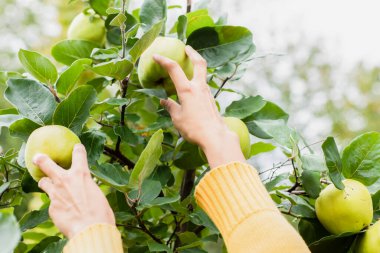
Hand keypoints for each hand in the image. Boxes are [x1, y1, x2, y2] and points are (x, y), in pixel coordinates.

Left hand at [34, 144, 114, 237]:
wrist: (90, 228)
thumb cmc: (100, 212)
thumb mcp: (97, 193)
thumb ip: (87, 188)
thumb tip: (86, 191)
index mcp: (81, 174)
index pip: (78, 154)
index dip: (77, 149)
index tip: (76, 147)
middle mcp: (65, 180)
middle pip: (47, 164)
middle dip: (41, 159)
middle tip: (37, 157)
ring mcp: (56, 194)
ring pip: (43, 182)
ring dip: (45, 182)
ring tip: (46, 184)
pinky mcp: (51, 207)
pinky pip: (52, 203)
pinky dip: (56, 204)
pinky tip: (62, 210)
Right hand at [153, 46, 244, 167]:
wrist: (215, 136)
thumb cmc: (194, 128)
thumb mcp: (177, 118)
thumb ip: (171, 107)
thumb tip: (164, 101)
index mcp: (187, 90)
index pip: (174, 69)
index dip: (164, 60)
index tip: (156, 56)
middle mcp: (199, 87)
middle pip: (199, 63)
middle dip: (193, 53)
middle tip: (187, 47)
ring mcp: (207, 93)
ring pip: (203, 74)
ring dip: (196, 66)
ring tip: (189, 66)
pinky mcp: (211, 100)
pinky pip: (204, 85)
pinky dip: (198, 80)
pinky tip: (193, 87)